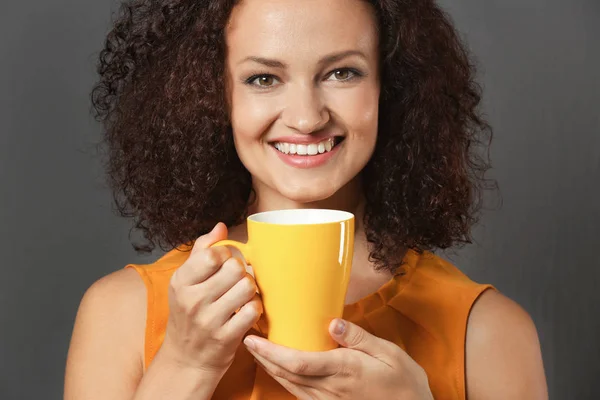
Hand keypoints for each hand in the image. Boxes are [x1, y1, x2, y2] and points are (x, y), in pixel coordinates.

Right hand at [159, 223, 262, 375]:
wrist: (186, 360)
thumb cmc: (189, 315)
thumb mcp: (186, 282)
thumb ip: (202, 251)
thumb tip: (221, 227)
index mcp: (181, 282)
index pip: (213, 255)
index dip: (228, 255)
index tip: (227, 263)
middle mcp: (192, 300)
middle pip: (235, 269)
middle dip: (242, 272)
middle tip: (237, 281)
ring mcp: (209, 320)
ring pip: (247, 288)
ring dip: (251, 290)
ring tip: (243, 296)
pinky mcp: (225, 338)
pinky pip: (253, 311)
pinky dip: (255, 309)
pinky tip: (247, 311)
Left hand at [243, 319, 433, 399]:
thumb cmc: (403, 382)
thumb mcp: (388, 353)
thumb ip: (358, 338)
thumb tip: (332, 323)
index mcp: (343, 370)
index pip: (298, 362)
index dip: (271, 352)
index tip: (253, 339)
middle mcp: (330, 388)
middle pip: (286, 374)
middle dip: (262, 357)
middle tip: (246, 339)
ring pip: (289, 385)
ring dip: (269, 368)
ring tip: (256, 351)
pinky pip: (299, 393)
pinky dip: (283, 379)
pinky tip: (278, 370)